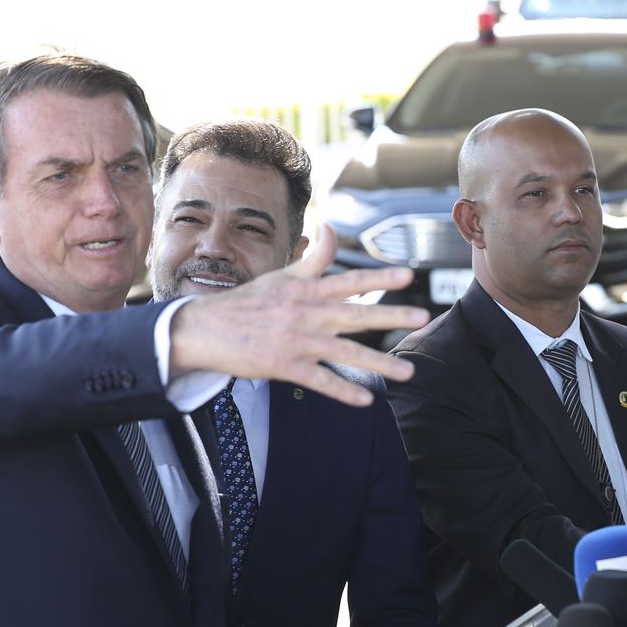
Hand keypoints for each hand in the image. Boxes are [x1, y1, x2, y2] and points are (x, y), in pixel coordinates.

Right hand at [169, 225, 429, 405]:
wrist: (204, 330)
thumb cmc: (246, 303)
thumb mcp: (281, 276)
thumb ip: (313, 257)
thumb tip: (331, 226)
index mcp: (304, 290)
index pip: (347, 281)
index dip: (377, 279)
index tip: (407, 275)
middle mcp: (304, 313)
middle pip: (354, 314)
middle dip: (390, 316)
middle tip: (422, 317)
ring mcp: (294, 341)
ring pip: (343, 352)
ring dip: (377, 362)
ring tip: (407, 372)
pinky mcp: (283, 366)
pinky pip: (319, 381)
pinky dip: (342, 390)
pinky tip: (365, 399)